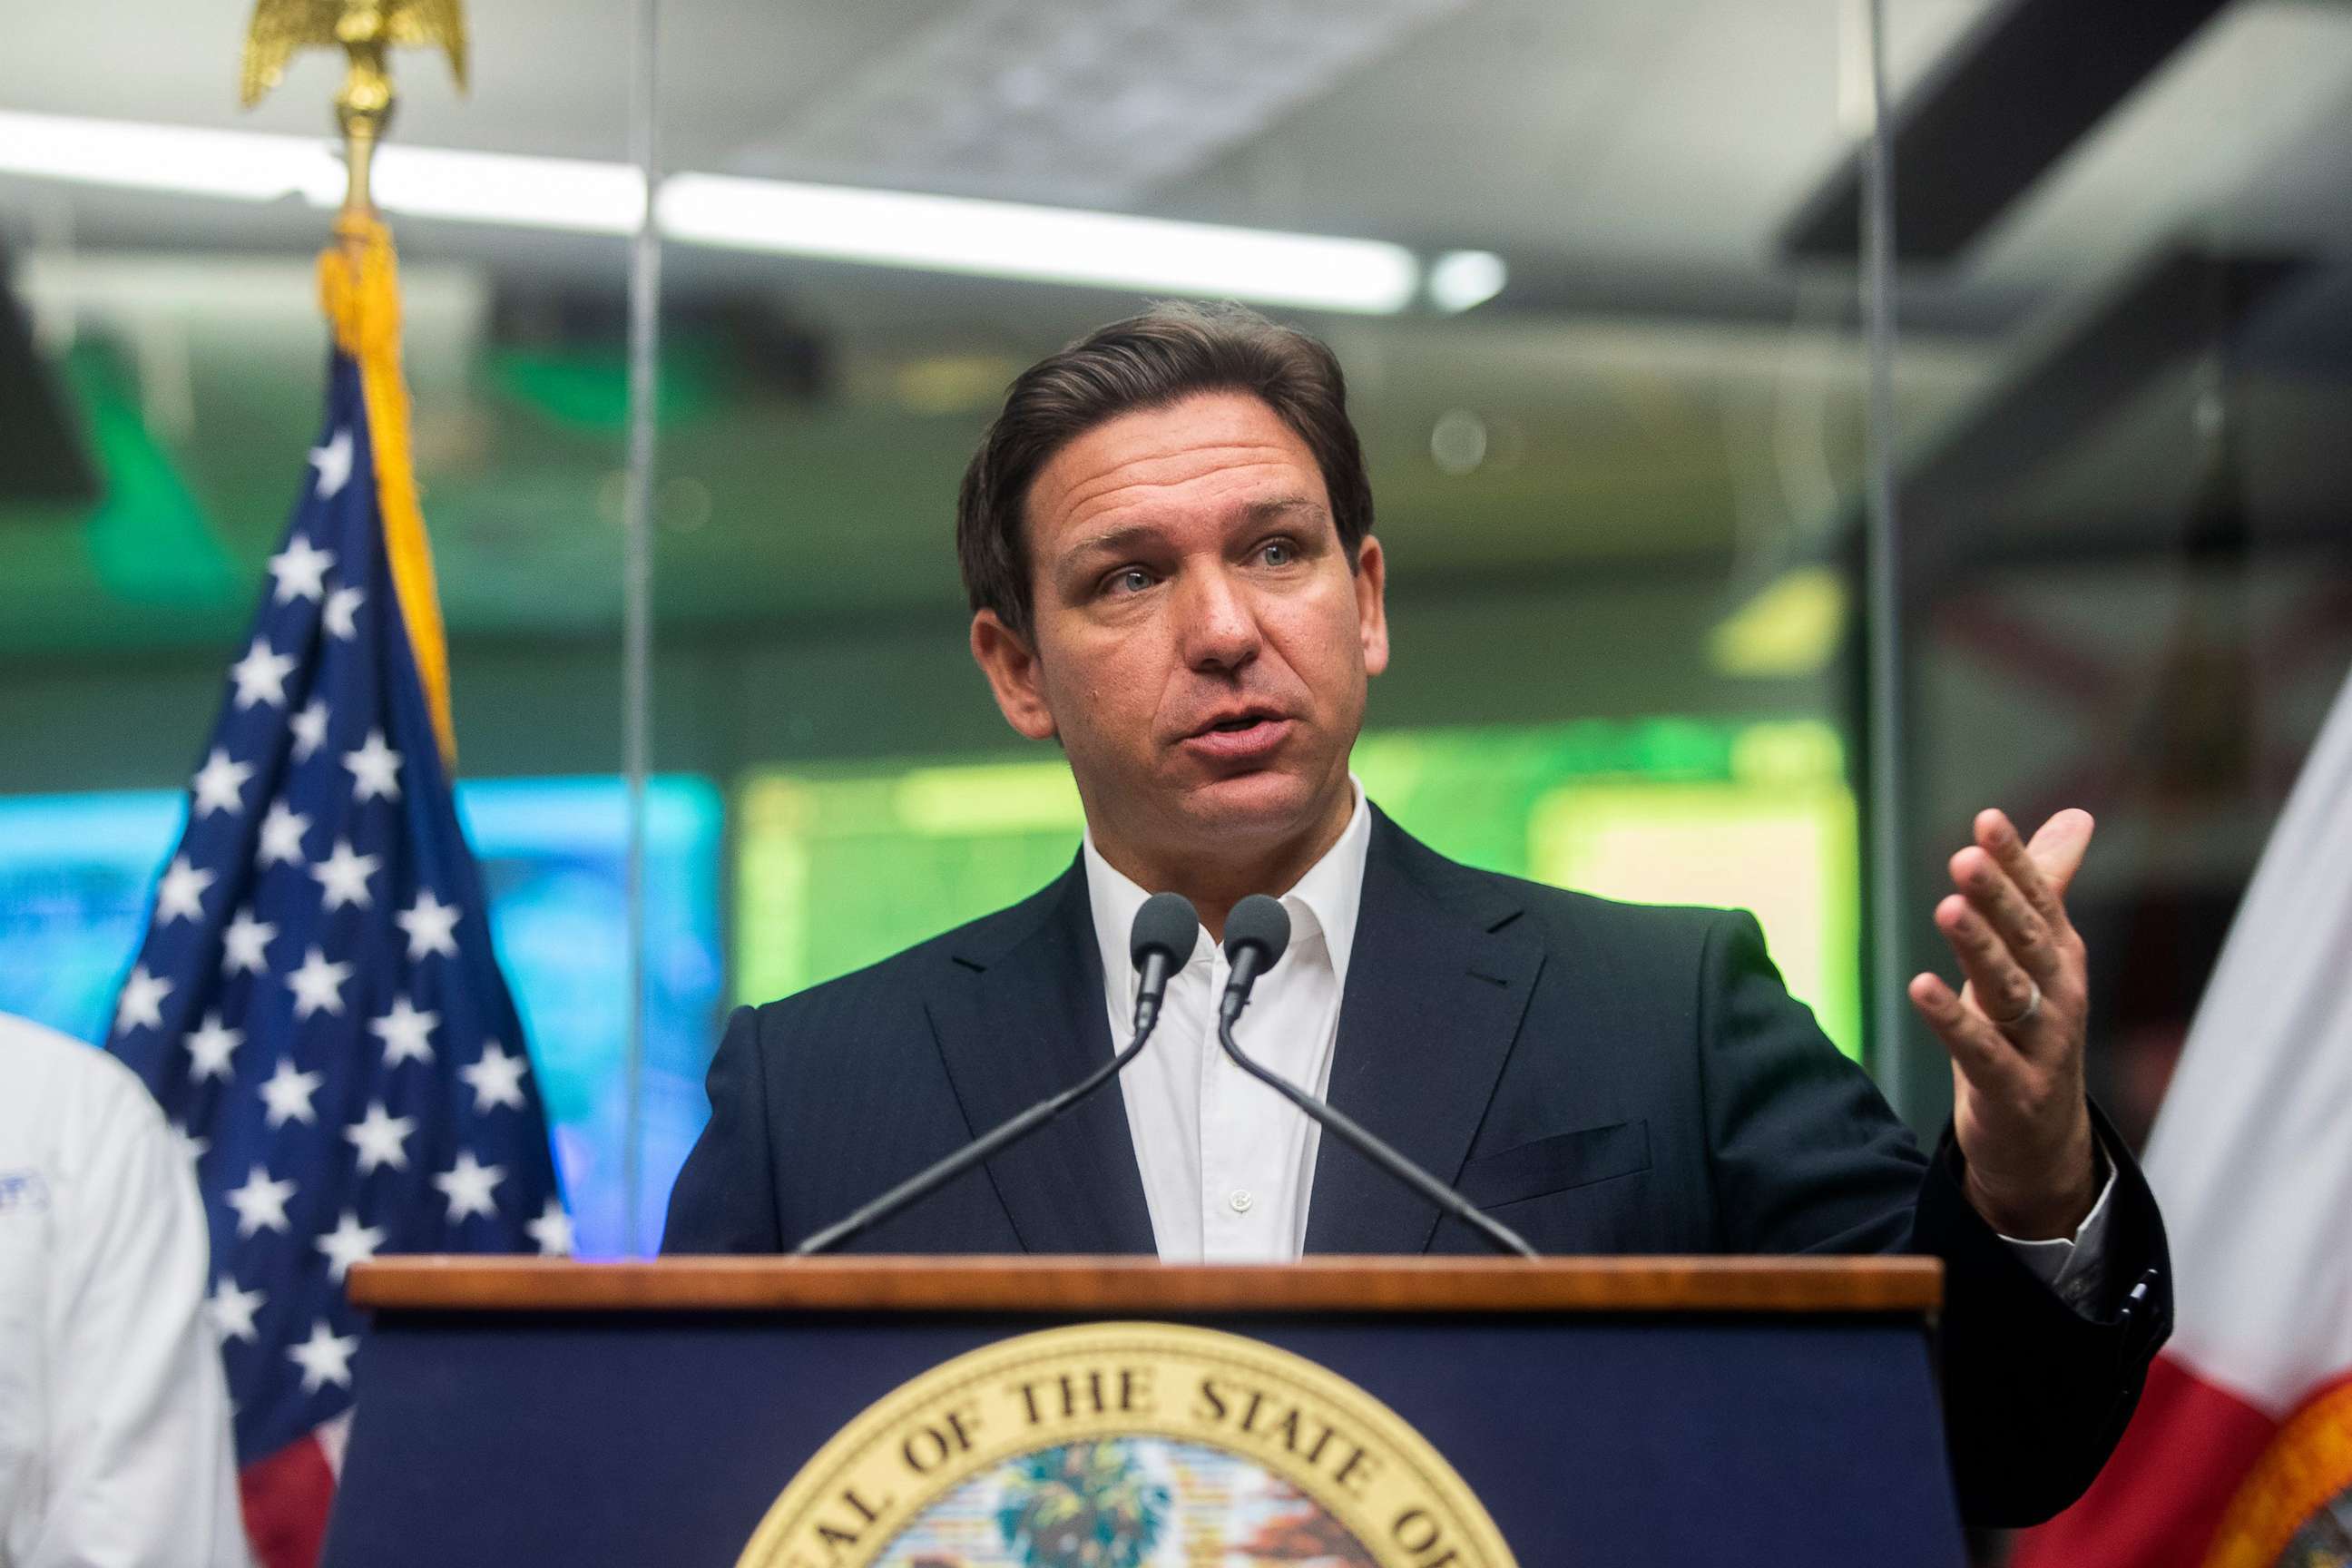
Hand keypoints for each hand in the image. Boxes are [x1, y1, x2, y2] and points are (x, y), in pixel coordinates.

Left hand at [1907, 808, 2098, 1239]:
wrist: (2043, 1137)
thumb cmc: (2030, 1029)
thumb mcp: (2036, 956)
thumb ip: (2046, 885)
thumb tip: (2078, 815)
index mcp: (2060, 956)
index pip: (2038, 899)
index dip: (2015, 861)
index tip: (1987, 819)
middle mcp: (2059, 994)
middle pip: (2027, 940)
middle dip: (1999, 898)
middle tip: (1966, 857)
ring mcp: (2042, 1044)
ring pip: (2009, 991)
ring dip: (1979, 950)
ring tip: (1947, 908)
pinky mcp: (2014, 1090)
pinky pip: (1981, 1052)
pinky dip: (1953, 1022)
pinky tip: (1919, 988)